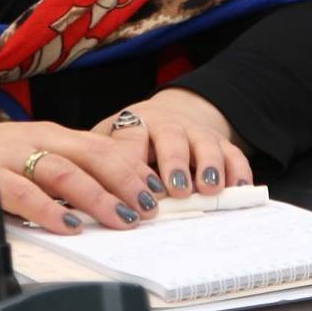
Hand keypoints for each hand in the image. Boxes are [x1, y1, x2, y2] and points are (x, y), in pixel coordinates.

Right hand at [0, 119, 164, 233]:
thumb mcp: (24, 157)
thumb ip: (57, 169)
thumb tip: (100, 192)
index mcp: (49, 134)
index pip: (100, 145)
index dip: (131, 166)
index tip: (155, 188)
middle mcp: (35, 139)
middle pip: (91, 156)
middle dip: (125, 180)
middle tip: (149, 207)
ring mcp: (11, 157)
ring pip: (64, 173)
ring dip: (97, 197)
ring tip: (121, 218)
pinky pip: (24, 194)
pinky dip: (49, 210)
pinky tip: (68, 225)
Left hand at [97, 89, 251, 198]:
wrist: (168, 115)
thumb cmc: (131, 139)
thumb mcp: (108, 143)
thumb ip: (97, 166)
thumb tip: (73, 195)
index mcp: (135, 123)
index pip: (130, 137)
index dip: (132, 162)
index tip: (134, 189)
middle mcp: (168, 124)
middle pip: (171, 136)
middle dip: (175, 162)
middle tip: (176, 190)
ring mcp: (196, 132)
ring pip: (204, 142)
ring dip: (208, 165)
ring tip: (208, 188)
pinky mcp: (219, 143)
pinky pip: (233, 152)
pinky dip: (237, 169)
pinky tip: (238, 187)